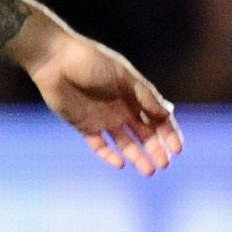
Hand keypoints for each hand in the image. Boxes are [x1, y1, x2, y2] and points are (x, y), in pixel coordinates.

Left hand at [25, 28, 183, 175]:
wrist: (54, 60)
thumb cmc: (91, 60)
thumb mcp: (123, 75)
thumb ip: (145, 96)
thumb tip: (169, 113)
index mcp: (135, 94)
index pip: (158, 117)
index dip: (169, 133)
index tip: (177, 149)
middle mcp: (122, 108)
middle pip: (144, 134)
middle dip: (156, 149)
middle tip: (164, 164)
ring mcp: (104, 118)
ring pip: (125, 143)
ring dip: (137, 156)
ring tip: (149, 171)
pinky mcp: (85, 126)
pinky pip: (100, 146)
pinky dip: (110, 155)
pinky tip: (120, 163)